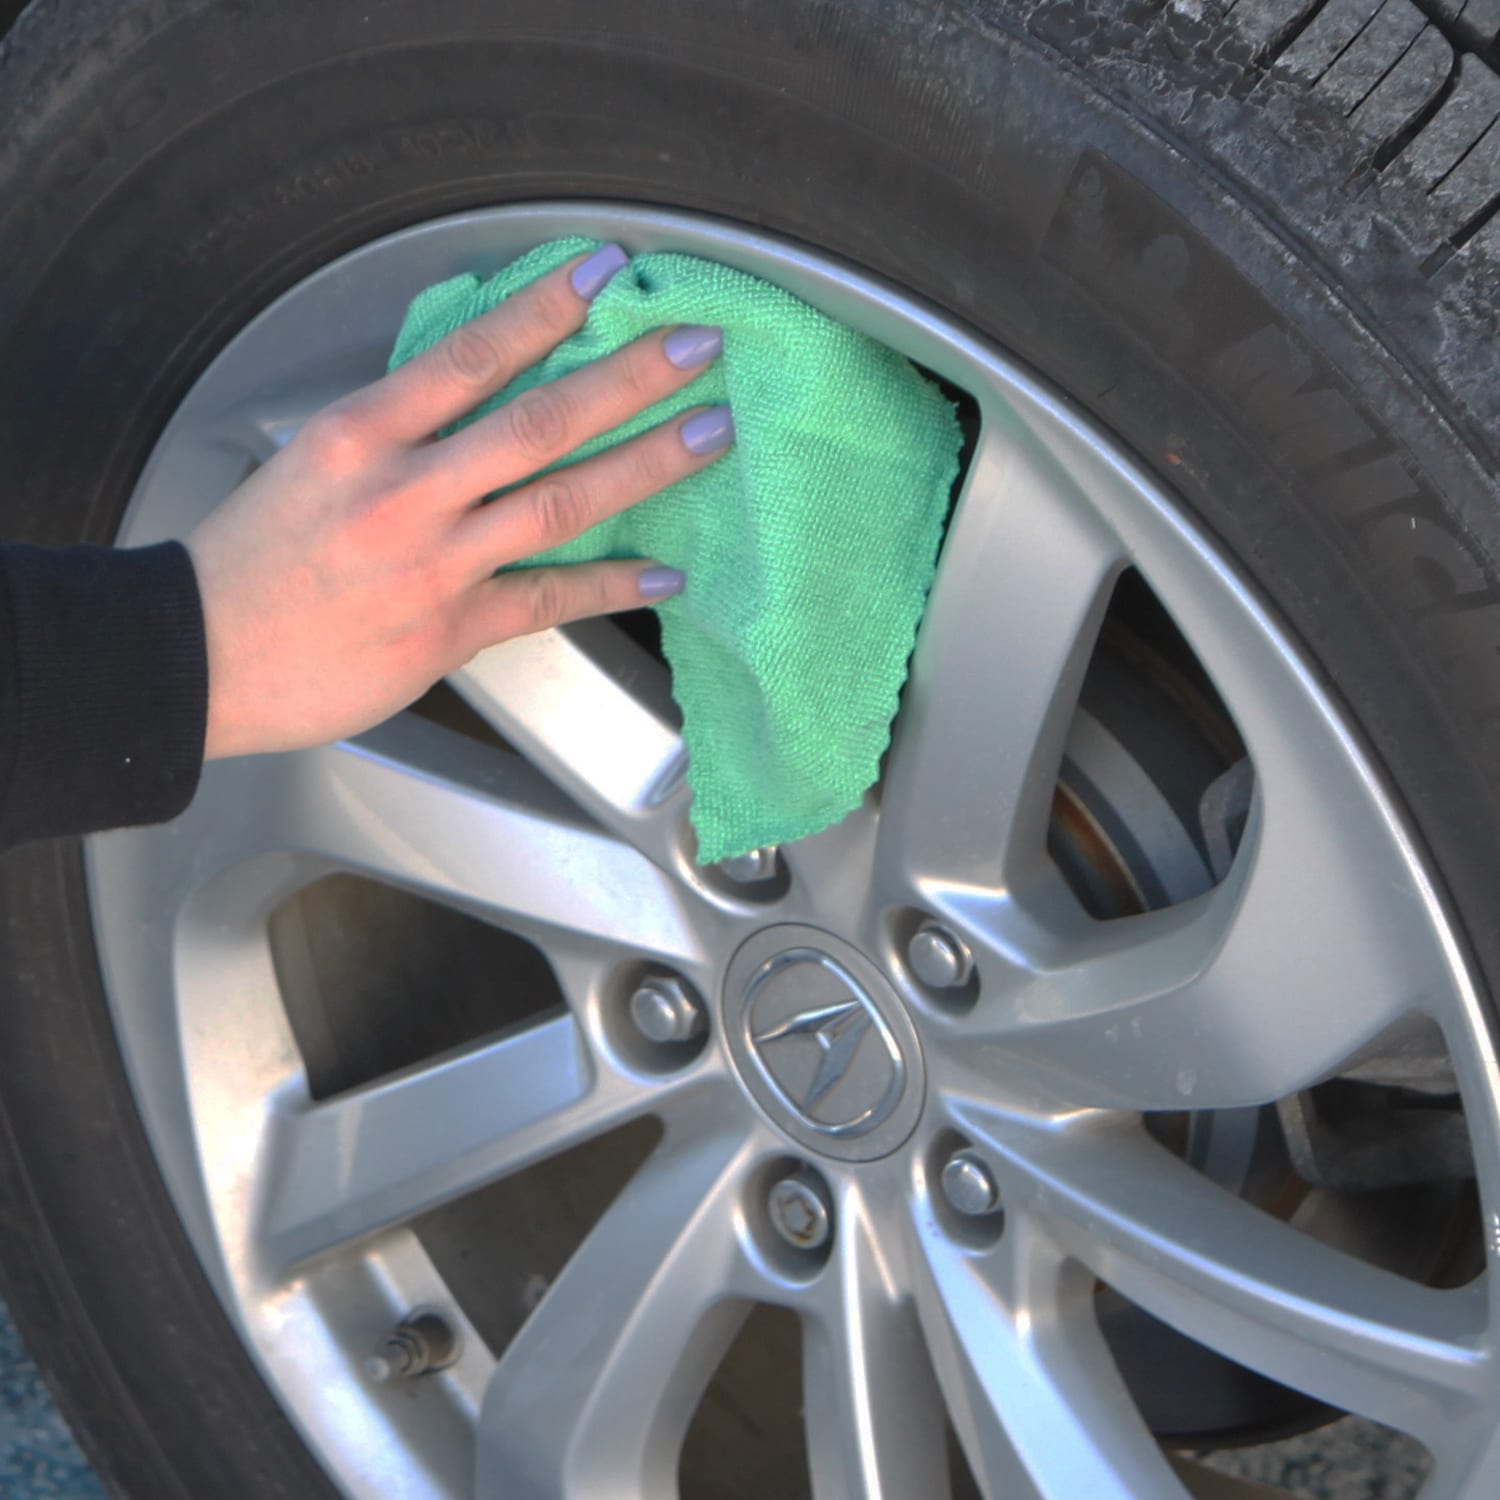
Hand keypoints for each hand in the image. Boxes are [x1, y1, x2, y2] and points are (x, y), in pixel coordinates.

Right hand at [185, 244, 731, 760]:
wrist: (198, 656)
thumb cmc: (250, 559)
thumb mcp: (311, 463)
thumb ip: (396, 434)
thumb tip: (472, 406)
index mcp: (362, 434)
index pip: (472, 354)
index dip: (546, 307)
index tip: (605, 274)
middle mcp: (405, 491)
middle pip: (539, 421)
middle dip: (628, 378)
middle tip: (697, 349)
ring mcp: (434, 563)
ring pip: (560, 502)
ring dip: (645, 464)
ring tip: (709, 435)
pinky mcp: (449, 630)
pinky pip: (547, 599)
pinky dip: (610, 584)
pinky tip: (663, 572)